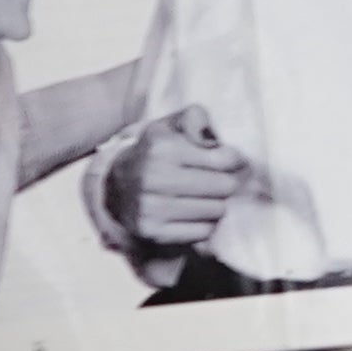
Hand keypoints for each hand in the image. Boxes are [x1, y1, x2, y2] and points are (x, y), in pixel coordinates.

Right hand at [101, 103, 248, 251]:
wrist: (116, 186)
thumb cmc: (155, 151)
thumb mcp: (171, 125)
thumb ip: (195, 118)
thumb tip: (212, 139)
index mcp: (161, 147)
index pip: (224, 159)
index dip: (235, 160)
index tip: (232, 160)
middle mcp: (153, 178)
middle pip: (225, 187)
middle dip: (228, 182)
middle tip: (222, 180)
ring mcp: (151, 208)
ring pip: (217, 211)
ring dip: (218, 204)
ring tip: (206, 196)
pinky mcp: (153, 232)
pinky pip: (204, 232)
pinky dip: (206, 224)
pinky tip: (195, 213)